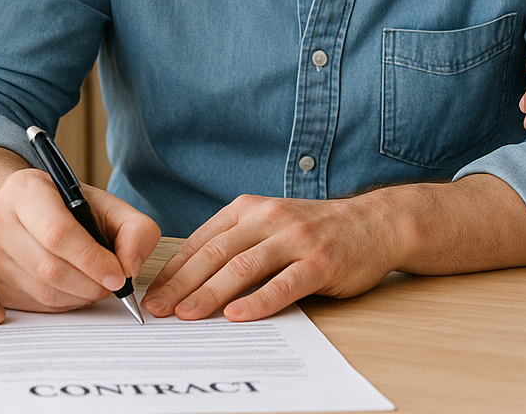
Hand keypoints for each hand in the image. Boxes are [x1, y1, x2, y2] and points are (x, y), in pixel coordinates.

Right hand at [0, 166, 159, 312]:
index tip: (117, 276)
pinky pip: (33, 303)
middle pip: (49, 268)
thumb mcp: (108, 205)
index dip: (92, 260)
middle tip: (111, 285)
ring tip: (95, 284)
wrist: (24, 209)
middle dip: (90, 284)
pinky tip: (73, 288)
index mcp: (25, 189)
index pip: (57, 233)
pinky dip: (62, 303)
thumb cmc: (69, 207)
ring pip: (42, 290)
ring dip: (78, 296)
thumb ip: (135, 230)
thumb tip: (129, 268)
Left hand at [142, 194, 396, 322]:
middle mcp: (269, 219)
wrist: (373, 223)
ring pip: (244, 267)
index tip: (152, 293)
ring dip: (210, 293)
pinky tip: (238, 316)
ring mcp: (296, 239)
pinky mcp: (320, 261)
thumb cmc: (314, 231)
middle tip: (158, 309)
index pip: (202, 241)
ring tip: (187, 315)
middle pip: (216, 254)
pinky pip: (284, 284)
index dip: (174, 269)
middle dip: (182, 284)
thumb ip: (236, 243)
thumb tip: (189, 279)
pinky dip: (259, 301)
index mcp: (249, 209)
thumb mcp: (270, 224)